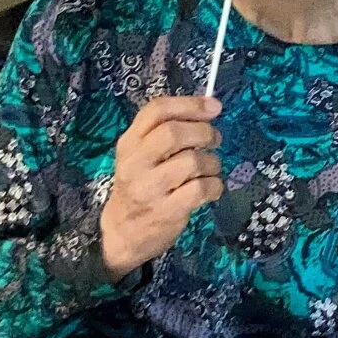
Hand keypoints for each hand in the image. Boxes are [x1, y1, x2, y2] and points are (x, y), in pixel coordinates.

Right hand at [99, 96, 223, 280]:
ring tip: (209, 169)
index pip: (156, 111)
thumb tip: (211, 106)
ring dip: (212, 162)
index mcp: (129, 142)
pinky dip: (215, 185)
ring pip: (193, 161)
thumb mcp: (142, 154)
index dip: (190, 104)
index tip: (214, 106)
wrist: (122, 233)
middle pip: (175, 133)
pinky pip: (201, 188)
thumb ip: (167, 130)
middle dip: (204, 132)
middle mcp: (135, 162)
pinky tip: (210, 188)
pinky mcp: (167, 211)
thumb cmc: (140, 185)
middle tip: (214, 139)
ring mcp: (149, 188)